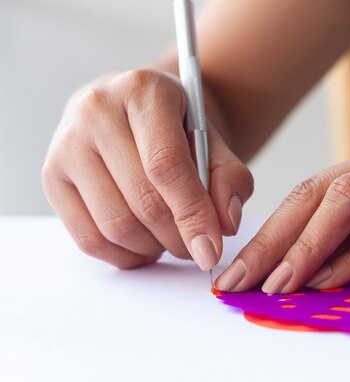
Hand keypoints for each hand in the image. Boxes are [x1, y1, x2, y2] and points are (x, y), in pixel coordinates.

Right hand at [42, 69, 252, 269]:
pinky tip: (146, 245)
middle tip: (198, 247)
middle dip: (178, 238)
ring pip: (115, 226)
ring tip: (172, 240)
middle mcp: (96, 111)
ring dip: (153, 248)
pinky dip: (125, 255)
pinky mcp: (51, 175)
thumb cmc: (177, 128)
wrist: (134, 111)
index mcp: (143, 91)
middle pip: (143, 201)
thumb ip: (230, 179)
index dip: (192, 215)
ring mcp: (66, 143)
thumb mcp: (213, 142)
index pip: (166, 165)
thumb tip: (226, 224)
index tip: (212, 252)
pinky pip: (88, 238)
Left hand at [215, 135, 349, 292]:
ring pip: (342, 202)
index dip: (270, 231)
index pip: (308, 194)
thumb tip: (330, 273)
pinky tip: (327, 279)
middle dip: (268, 240)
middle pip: (310, 194)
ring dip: (303, 246)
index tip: (242, 268)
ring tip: (273, 284)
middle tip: (234, 280)